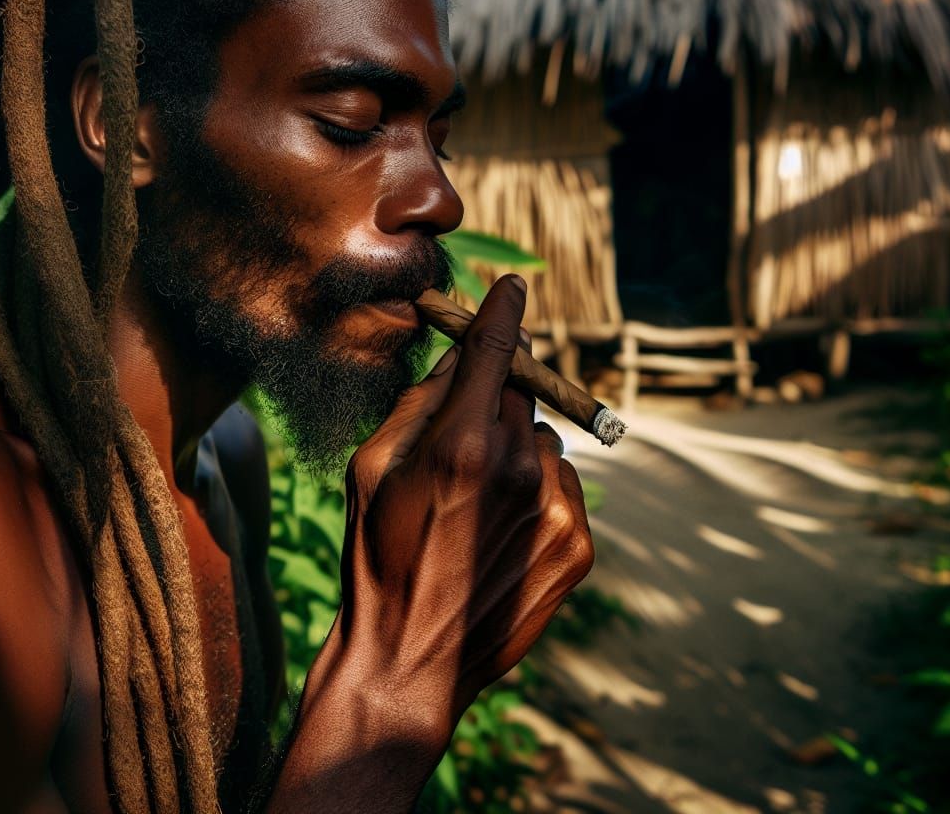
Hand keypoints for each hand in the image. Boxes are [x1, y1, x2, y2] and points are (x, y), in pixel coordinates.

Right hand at [314, 274, 594, 743]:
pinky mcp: (577, 546)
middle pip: (521, 394)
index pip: (495, 348)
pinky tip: (501, 531)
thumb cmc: (375, 555)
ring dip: (518, 452)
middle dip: (495, 400)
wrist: (408, 661)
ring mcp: (555, 510)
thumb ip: (421, 400)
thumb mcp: (372, 466)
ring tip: (477, 502)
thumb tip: (460, 355)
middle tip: (464, 439)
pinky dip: (538, 493)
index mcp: (462, 444)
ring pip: (545, 443)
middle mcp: (519, 470)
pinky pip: (564, 488)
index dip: (504, 310)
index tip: (514, 288)